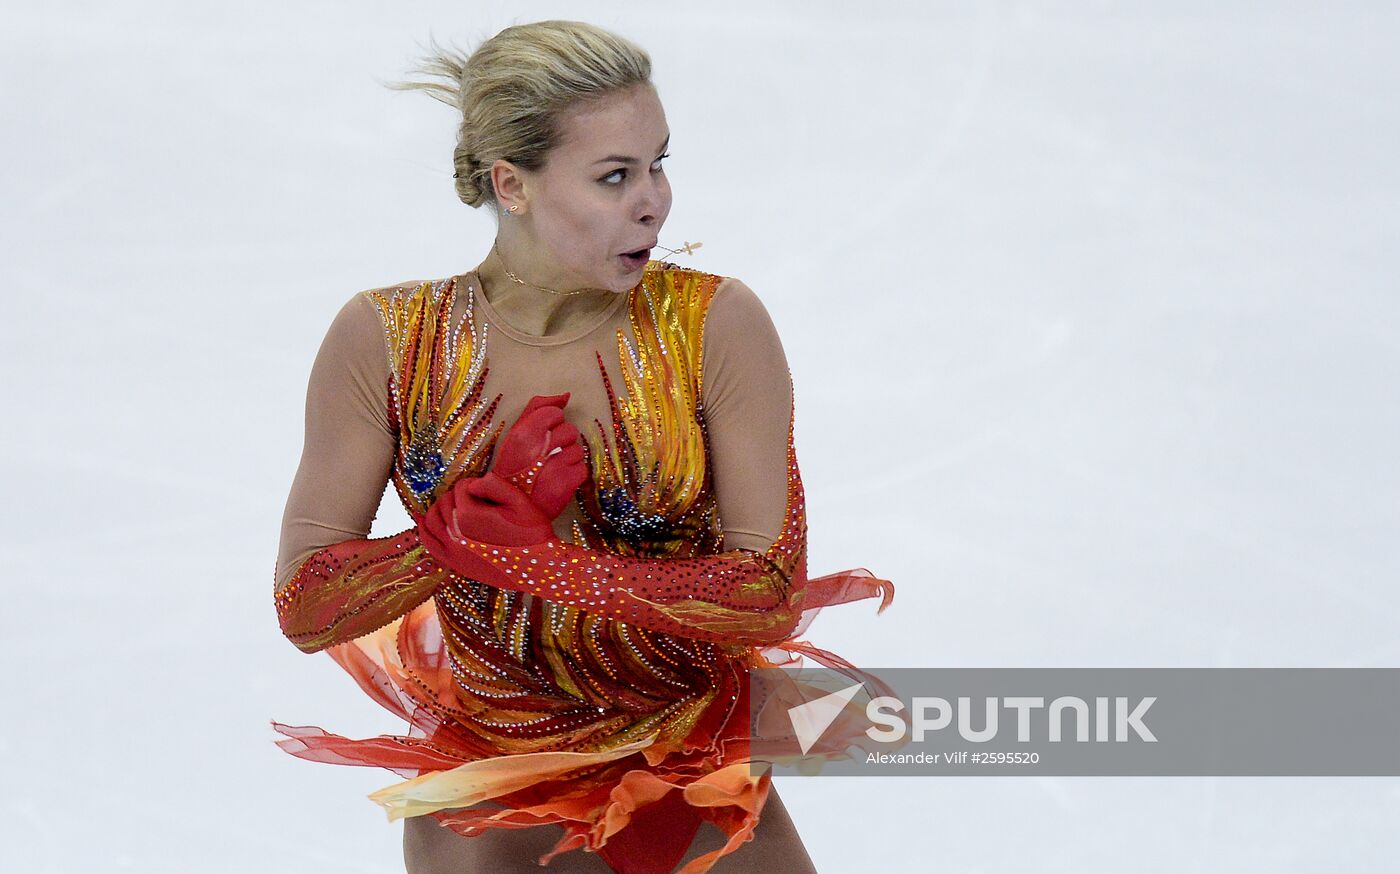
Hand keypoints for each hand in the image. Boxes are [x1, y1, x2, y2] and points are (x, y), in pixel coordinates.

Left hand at [416, 468, 555, 577]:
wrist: (537, 567)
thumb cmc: (531, 532)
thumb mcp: (518, 500)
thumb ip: (492, 484)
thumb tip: (472, 483)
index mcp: (469, 515)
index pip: (461, 487)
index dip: (474, 484)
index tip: (487, 492)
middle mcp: (455, 532)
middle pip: (444, 501)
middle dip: (457, 495)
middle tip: (475, 499)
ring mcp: (452, 550)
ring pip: (431, 519)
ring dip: (439, 508)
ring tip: (452, 505)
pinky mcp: (454, 563)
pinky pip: (428, 543)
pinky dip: (423, 529)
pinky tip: (421, 519)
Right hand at [490, 393, 589, 518]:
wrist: (508, 509)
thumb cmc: (513, 468)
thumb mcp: (515, 434)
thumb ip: (538, 408)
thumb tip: (566, 396)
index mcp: (523, 433)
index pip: (554, 412)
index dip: (552, 424)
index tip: (542, 437)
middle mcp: (539, 448)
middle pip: (570, 430)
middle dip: (562, 442)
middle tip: (546, 456)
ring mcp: (554, 467)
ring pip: (578, 450)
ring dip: (568, 459)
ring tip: (551, 470)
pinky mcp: (566, 484)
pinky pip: (582, 469)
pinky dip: (573, 475)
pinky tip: (558, 480)